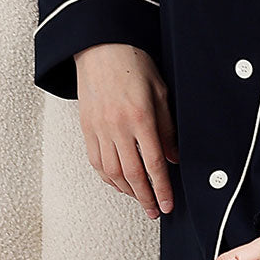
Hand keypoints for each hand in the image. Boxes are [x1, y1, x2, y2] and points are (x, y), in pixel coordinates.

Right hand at [73, 44, 178, 216]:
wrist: (100, 48)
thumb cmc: (133, 64)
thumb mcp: (160, 92)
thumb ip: (167, 127)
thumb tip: (173, 158)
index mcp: (140, 118)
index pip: (153, 163)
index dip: (162, 188)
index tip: (168, 204)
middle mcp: (117, 127)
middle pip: (132, 174)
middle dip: (145, 197)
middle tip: (155, 211)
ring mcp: (99, 129)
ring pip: (112, 172)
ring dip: (127, 191)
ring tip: (140, 200)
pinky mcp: (86, 128)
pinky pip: (96, 161)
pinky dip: (108, 177)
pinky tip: (118, 184)